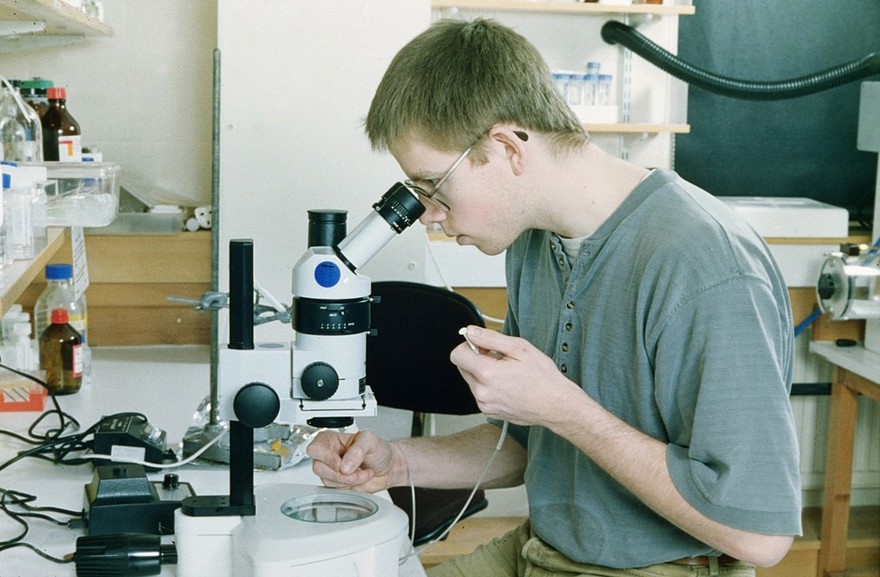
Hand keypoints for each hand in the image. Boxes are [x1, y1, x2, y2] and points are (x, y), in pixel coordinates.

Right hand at [306, 430, 398, 491]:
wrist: (389, 467)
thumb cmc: (378, 450)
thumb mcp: (370, 441)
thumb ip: (357, 450)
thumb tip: (344, 466)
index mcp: (331, 440)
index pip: (315, 449)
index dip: (326, 458)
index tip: (341, 463)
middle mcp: (329, 455)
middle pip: (318, 467)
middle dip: (339, 473)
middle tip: (355, 471)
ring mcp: (331, 471)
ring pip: (327, 481)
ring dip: (348, 480)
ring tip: (363, 473)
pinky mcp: (337, 485)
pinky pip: (335, 490)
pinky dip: (350, 487)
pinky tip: (360, 479)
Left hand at [451, 325, 583, 426]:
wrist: (556, 405)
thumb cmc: (543, 378)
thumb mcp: (519, 348)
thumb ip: (490, 338)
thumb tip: (471, 332)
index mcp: (487, 374)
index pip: (457, 355)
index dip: (468, 345)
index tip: (481, 345)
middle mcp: (482, 392)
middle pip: (463, 367)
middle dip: (477, 359)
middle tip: (500, 359)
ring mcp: (485, 404)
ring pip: (472, 381)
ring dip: (483, 374)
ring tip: (506, 374)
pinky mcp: (490, 412)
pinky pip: (480, 393)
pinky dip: (489, 387)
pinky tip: (507, 385)